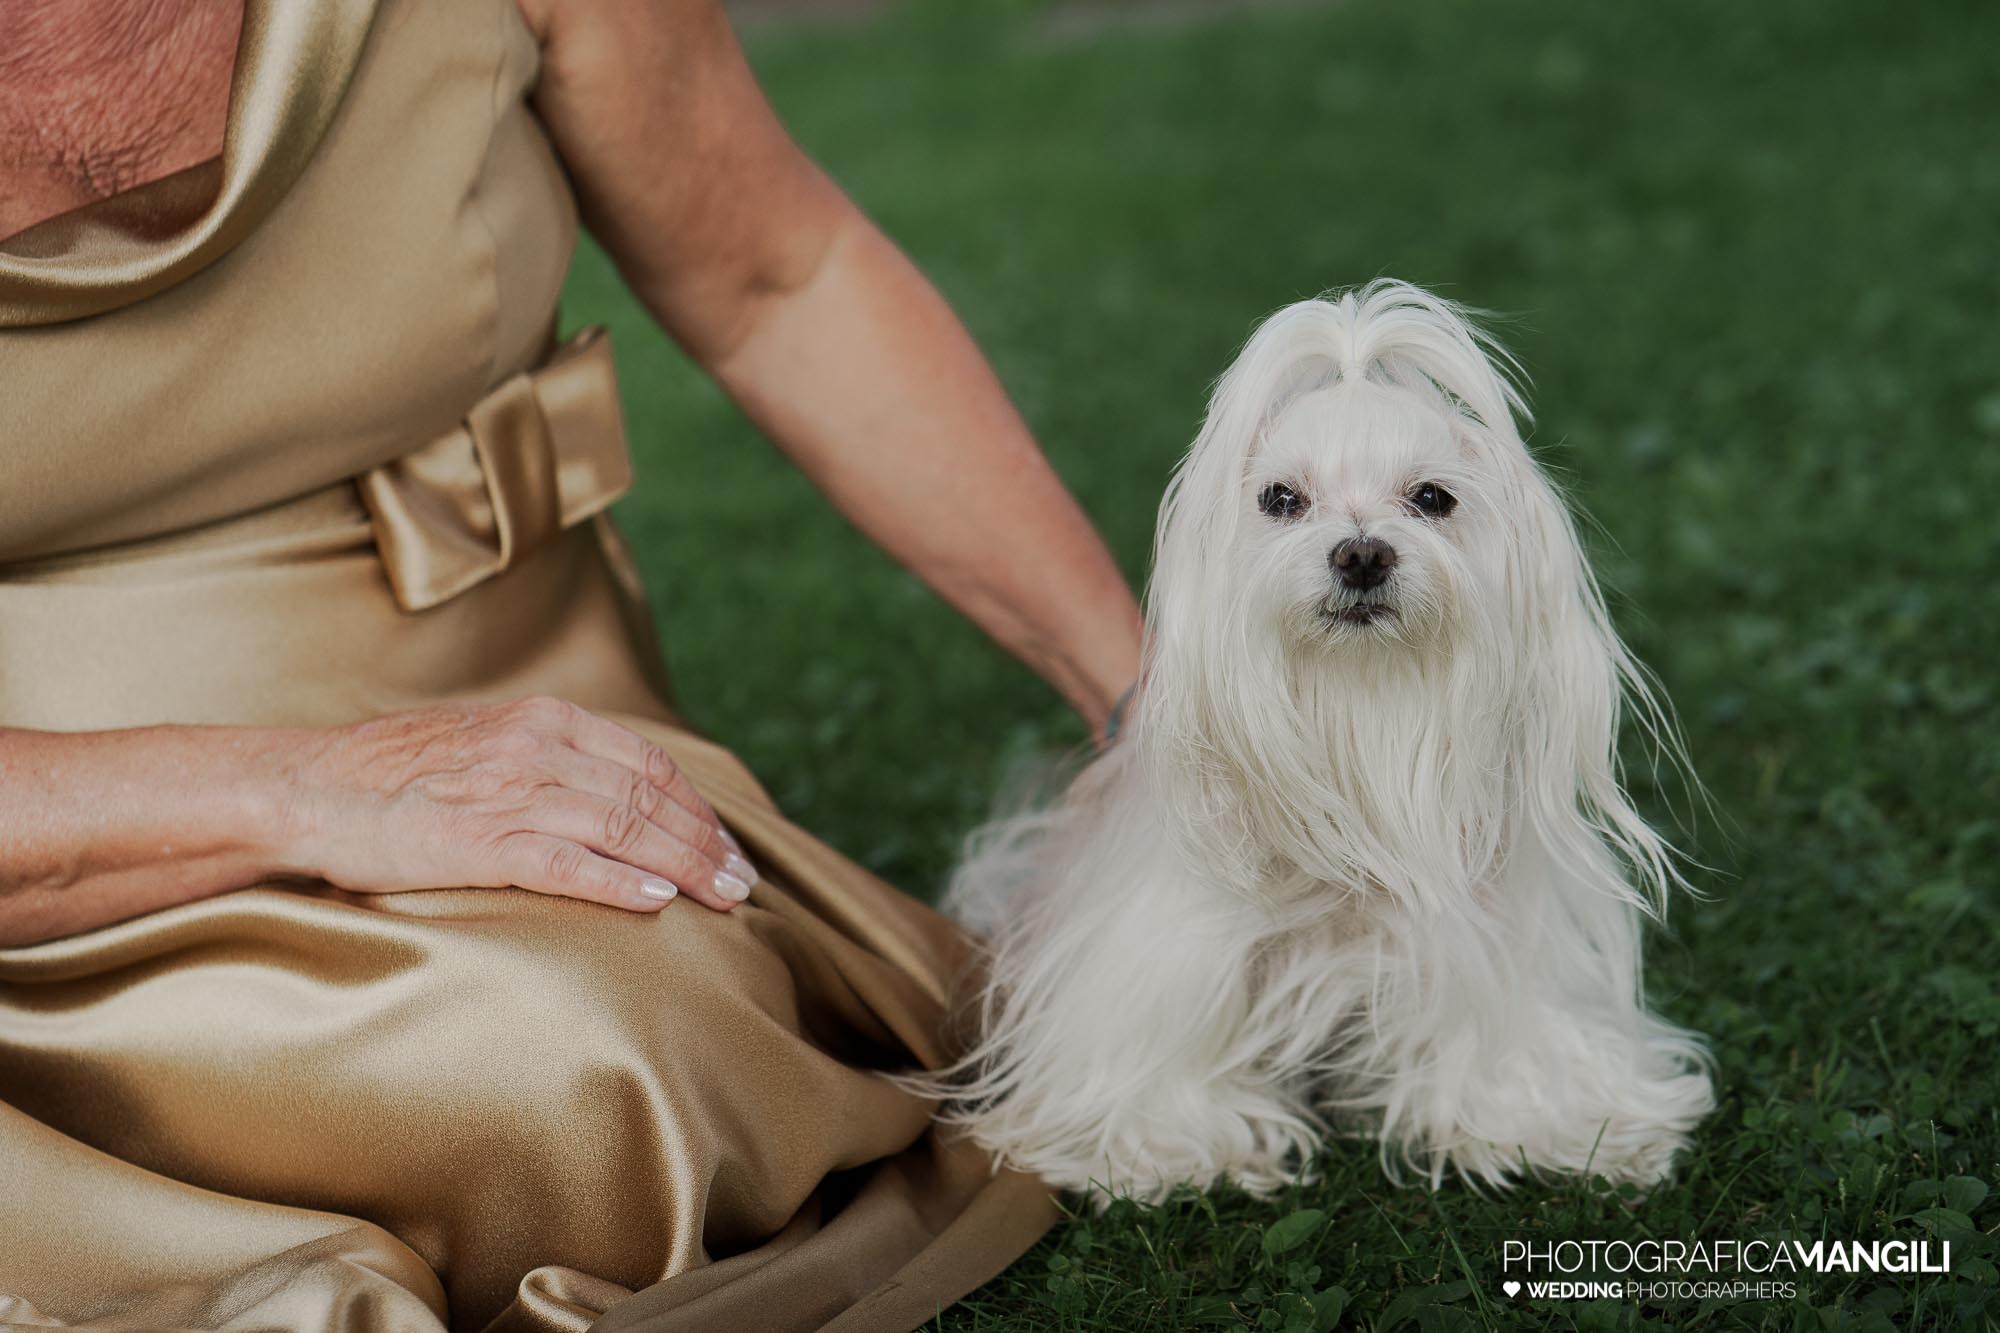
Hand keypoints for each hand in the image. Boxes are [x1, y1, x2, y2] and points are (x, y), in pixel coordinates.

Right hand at [277, 696, 759, 913]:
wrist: (308, 786)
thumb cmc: (394, 776)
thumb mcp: (486, 743)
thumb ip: (547, 760)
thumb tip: (610, 796)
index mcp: (544, 721)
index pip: (648, 763)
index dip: (697, 807)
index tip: (726, 844)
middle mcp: (536, 748)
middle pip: (648, 797)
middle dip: (705, 842)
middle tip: (743, 883)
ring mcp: (509, 793)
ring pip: (622, 828)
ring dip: (683, 865)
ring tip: (722, 898)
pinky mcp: (478, 841)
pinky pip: (566, 863)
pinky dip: (618, 882)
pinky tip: (656, 901)